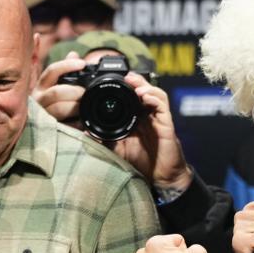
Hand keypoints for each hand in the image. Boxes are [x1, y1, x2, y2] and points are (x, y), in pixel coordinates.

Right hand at [31, 53, 85, 124]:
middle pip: (57, 92)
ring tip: (85, 106)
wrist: (45, 130)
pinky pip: (65, 125)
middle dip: (75, 91)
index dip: (67, 65)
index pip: (52, 71)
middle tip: (86, 92)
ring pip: (60, 108)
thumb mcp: (59, 84)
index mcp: (42, 86)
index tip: (83, 63)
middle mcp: (39, 100)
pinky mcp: (50, 129)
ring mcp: (43, 115)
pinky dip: (76, 123)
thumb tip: (73, 54)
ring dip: (75, 106)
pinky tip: (82, 121)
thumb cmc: (55, 103)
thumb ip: (66, 70)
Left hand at [111, 73, 192, 193]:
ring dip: (144, 86)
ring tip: (134, 82)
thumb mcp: (119, 149)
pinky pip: (163, 106)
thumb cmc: (142, 161)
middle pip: (144, 90)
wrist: (161, 177)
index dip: (124, 87)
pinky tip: (145, 97)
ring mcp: (158, 118)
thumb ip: (105, 139)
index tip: (110, 81)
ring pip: (154, 94)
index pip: (131, 96)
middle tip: (124, 75)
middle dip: (135, 81)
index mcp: (137, 118)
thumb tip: (87, 133)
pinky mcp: (167, 124)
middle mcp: (148, 115)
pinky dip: (154, 98)